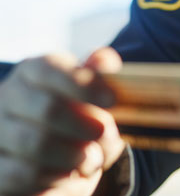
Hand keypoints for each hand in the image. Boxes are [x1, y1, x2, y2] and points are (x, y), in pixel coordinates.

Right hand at [0, 47, 125, 195]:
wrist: (57, 155)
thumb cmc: (79, 114)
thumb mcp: (92, 91)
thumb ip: (99, 74)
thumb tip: (103, 61)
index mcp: (34, 70)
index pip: (52, 69)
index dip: (84, 84)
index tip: (112, 100)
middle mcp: (9, 96)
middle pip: (48, 108)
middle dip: (85, 125)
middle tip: (105, 135)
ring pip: (36, 143)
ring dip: (74, 155)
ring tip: (93, 160)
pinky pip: (24, 173)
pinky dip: (56, 177)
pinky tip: (71, 174)